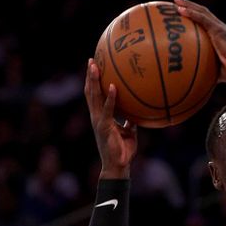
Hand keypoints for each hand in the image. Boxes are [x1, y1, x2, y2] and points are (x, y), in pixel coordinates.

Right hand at [84, 59, 137, 178]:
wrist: (118, 166)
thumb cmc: (123, 150)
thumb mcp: (129, 132)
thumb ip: (129, 120)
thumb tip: (136, 112)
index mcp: (100, 116)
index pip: (94, 95)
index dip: (93, 82)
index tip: (94, 67)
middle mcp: (96, 116)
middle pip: (90, 92)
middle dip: (89, 76)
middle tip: (91, 60)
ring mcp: (98, 120)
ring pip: (93, 96)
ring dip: (94, 80)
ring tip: (94, 66)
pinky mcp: (104, 126)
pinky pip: (107, 109)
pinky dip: (109, 98)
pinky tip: (112, 86)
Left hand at [174, 0, 225, 82]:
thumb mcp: (219, 71)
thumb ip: (210, 71)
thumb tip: (200, 81)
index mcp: (221, 35)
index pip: (207, 22)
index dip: (197, 16)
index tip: (185, 14)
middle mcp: (221, 28)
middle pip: (203, 13)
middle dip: (190, 5)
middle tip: (177, 2)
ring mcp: (220, 27)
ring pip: (201, 11)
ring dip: (188, 4)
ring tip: (176, 0)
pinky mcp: (218, 29)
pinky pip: (201, 18)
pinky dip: (191, 12)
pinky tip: (180, 9)